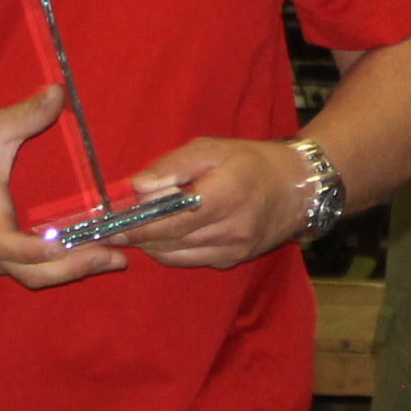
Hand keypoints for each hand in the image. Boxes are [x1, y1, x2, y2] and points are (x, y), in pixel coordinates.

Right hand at [0, 87, 127, 289]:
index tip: (63, 245)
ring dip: (69, 272)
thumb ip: (26, 114)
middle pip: (30, 273)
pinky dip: (56, 270)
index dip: (34, 250)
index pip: (7, 244)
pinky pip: (27, 273)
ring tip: (110, 259)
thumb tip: (59, 92)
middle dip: (73, 268)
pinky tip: (85, 255)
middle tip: (114, 258)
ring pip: (31, 278)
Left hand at [118, 138, 311, 269]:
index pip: (171, 220)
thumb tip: (138, 185)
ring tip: (136, 231)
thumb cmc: (251, 161)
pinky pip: (192, 261)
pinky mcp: (234, 261)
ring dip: (153, 246)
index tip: (112, 226)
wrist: (297, 187)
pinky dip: (172, 251)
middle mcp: (230, 229)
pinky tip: (164, 236)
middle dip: (139, 237)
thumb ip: (173, 166)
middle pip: (171, 242)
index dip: (138, 226)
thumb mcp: (211, 149)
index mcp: (224, 196)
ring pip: (178, 257)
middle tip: (114, 230)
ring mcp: (233, 250)